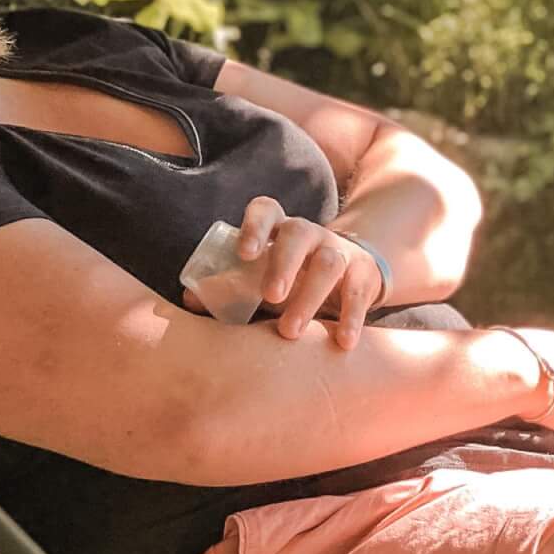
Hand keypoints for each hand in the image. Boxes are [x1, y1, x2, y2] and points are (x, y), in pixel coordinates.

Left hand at [236, 197, 386, 349]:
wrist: (352, 273)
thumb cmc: (291, 276)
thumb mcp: (263, 276)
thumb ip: (231, 286)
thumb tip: (190, 301)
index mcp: (278, 229)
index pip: (266, 210)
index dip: (254, 227)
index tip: (244, 253)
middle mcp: (309, 234)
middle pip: (298, 235)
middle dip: (283, 264)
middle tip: (270, 296)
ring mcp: (339, 251)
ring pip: (328, 264)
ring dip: (309, 297)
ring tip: (291, 331)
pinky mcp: (364, 275)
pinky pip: (358, 294)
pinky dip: (352, 318)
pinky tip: (343, 342)